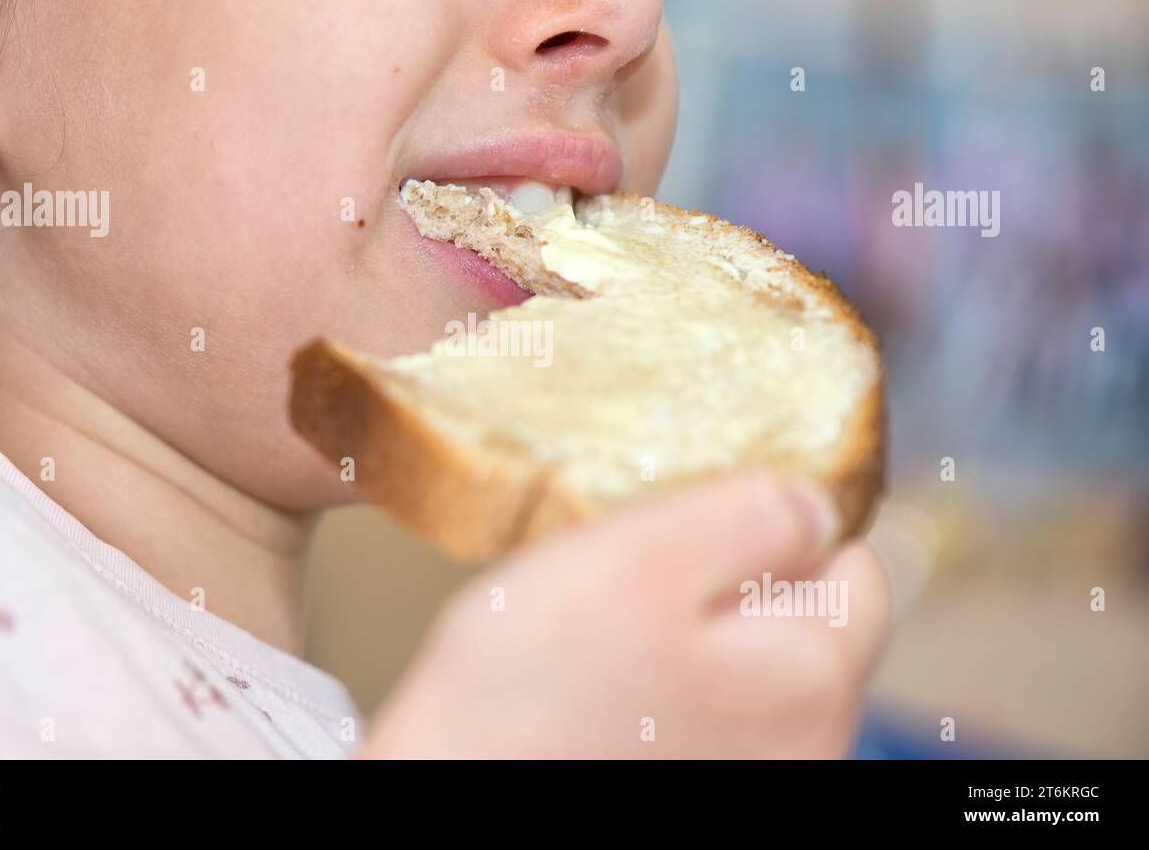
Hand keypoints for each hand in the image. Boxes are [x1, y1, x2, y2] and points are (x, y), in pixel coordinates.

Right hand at [361, 472, 889, 757]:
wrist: (446, 798)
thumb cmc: (526, 698)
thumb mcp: (639, 559)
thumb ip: (751, 516)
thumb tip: (816, 504)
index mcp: (811, 682)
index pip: (855, 567)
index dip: (778, 526)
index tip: (698, 523)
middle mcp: (807, 753)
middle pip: (800, 626)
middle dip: (729, 585)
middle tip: (634, 578)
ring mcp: (754, 783)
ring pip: (747, 674)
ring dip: (689, 641)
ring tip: (606, 642)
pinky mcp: (698, 790)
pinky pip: (704, 719)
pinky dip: (663, 694)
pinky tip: (600, 695)